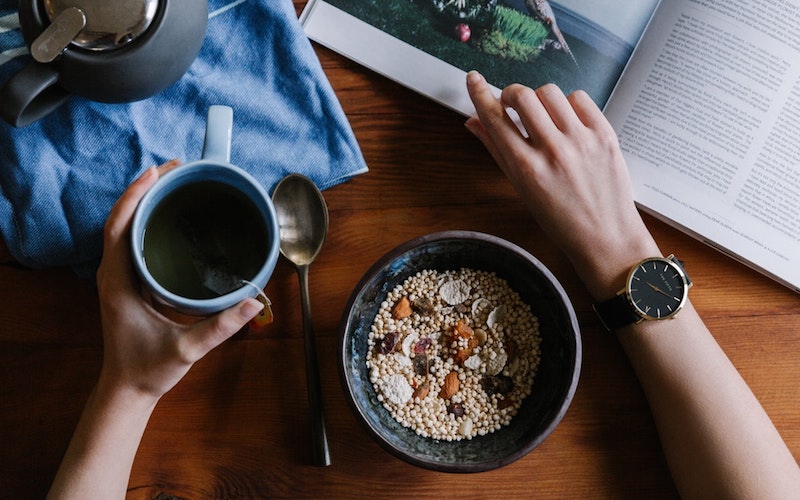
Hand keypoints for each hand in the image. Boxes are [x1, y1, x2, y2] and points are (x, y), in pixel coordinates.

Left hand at [95, 161, 263, 399]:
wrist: (127, 390)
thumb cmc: (148, 369)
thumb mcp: (186, 349)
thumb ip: (220, 326)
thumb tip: (254, 301)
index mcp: (118, 282)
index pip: (119, 227)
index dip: (135, 195)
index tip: (157, 172)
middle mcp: (114, 274)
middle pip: (121, 219)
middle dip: (144, 189)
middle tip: (176, 168)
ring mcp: (119, 278)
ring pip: (124, 228)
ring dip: (145, 202)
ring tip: (173, 182)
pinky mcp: (128, 283)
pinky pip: (132, 241)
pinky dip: (147, 221)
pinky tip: (169, 216)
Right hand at [464, 71, 660, 298]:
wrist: (606, 237)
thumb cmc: (560, 219)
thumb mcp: (521, 189)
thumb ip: (496, 151)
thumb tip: (473, 122)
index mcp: (526, 169)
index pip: (495, 119)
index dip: (480, 93)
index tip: (473, 78)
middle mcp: (553, 151)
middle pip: (522, 95)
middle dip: (511, 93)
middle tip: (512, 104)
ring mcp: (581, 140)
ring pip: (550, 92)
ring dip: (540, 99)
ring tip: (544, 116)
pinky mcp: (605, 134)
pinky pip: (579, 98)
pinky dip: (568, 104)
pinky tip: (567, 121)